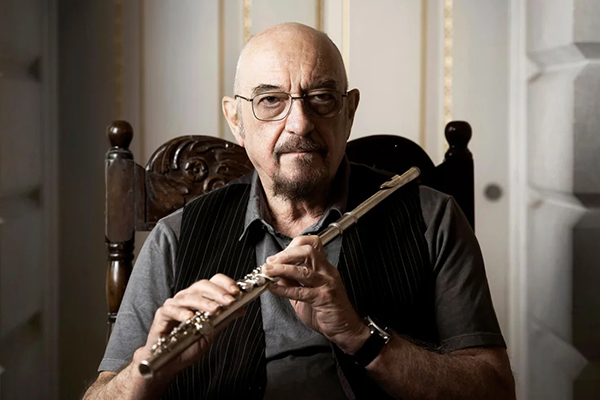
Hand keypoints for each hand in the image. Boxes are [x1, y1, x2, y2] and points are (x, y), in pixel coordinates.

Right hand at [133, 274, 243, 378]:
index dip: (225, 284)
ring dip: (204, 302)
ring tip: (215, 309)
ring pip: (189, 297)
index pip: (213, 282)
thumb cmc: (187, 345)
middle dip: (218, 293)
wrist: (169, 362)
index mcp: (199, 298)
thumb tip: (241, 309)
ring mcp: (173, 305)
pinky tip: (190, 317)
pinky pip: (171, 310)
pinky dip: (181, 312)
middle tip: (229, 301)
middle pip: (202, 286)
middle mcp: (187, 298)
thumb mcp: (211, 332)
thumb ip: (223, 319)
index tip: (236, 292)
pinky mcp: (162, 315)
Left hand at [264, 235, 368, 353]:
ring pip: (304, 270)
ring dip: (282, 269)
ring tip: (268, 271)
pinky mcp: (324, 298)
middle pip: (308, 251)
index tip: (277, 255)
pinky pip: (301, 291)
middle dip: (286, 254)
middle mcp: (327, 272)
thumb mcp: (306, 293)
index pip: (311, 244)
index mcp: (324, 267)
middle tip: (271, 262)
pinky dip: (284, 288)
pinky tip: (273, 288)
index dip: (292, 246)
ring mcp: (327, 284)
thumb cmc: (328, 310)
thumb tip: (275, 272)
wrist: (344, 328)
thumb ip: (292, 281)